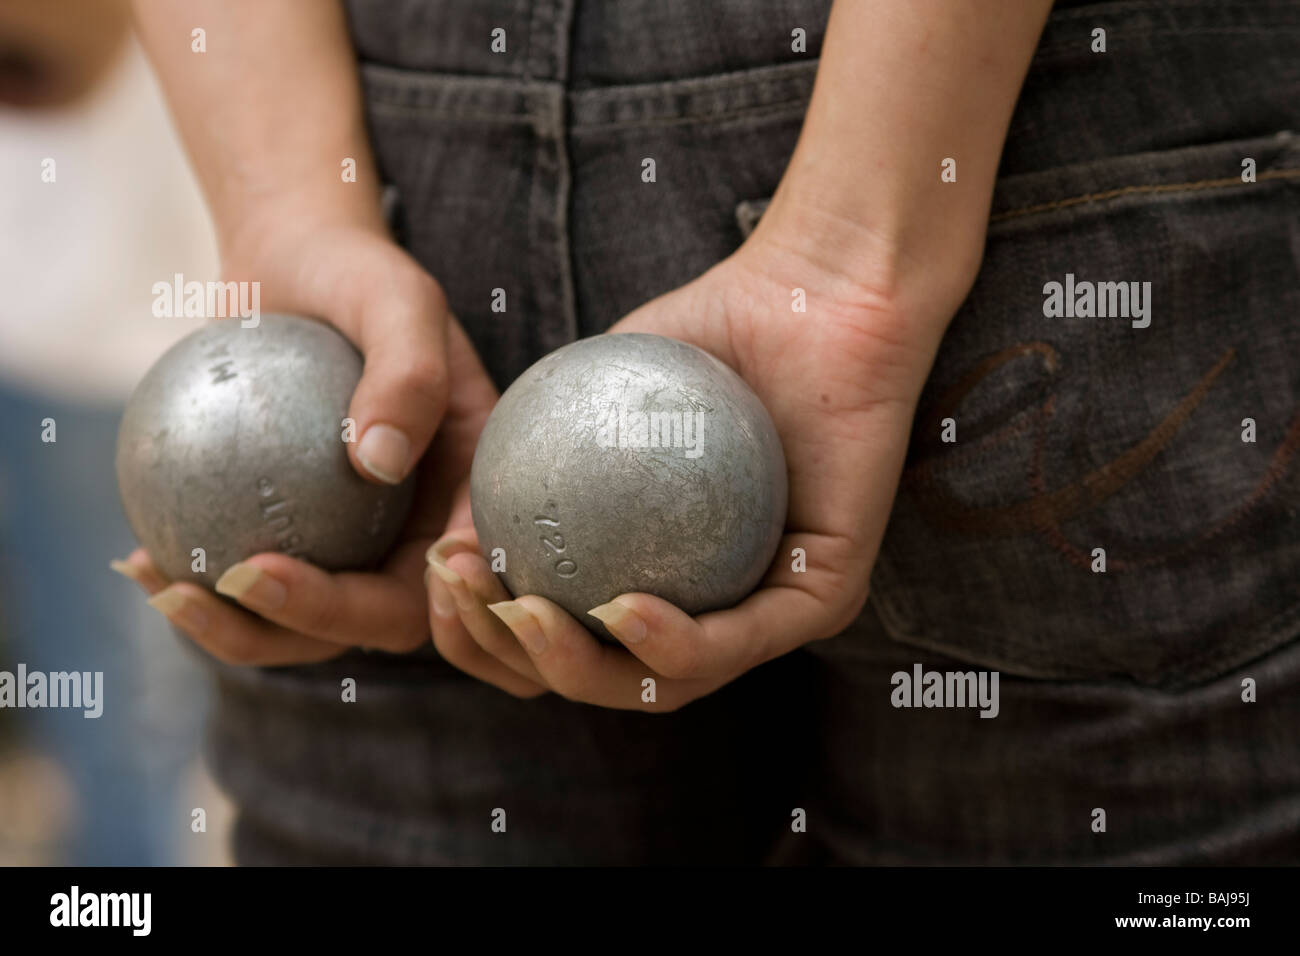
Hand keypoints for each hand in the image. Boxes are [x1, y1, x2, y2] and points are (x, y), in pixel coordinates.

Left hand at [114, 225, 498, 665]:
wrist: (295, 263)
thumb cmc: (357, 273)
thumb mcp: (397, 298)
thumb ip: (407, 372)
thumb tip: (380, 463)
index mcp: (468, 496)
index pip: (462, 572)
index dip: (434, 604)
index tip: (359, 574)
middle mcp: (418, 535)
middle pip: (384, 619)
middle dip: (315, 622)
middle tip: (240, 580)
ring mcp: (353, 547)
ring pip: (308, 624)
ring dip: (241, 630)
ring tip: (169, 590)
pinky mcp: (290, 541)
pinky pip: (249, 584)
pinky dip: (200, 592)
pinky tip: (141, 562)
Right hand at [425, 222, 969, 707]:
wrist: (808, 289)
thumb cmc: (701, 336)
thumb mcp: (585, 403)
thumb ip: (525, 470)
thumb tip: (448, 540)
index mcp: (652, 578)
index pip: (560, 634)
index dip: (488, 630)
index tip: (440, 572)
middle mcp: (707, 608)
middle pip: (603, 676)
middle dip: (518, 659)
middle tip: (467, 598)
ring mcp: (767, 611)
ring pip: (668, 681)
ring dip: (581, 667)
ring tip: (525, 616)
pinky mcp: (823, 598)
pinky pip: (741, 640)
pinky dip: (675, 644)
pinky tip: (620, 612)